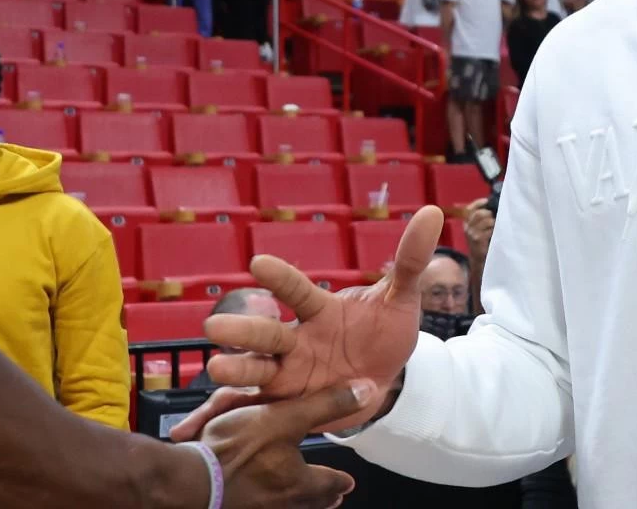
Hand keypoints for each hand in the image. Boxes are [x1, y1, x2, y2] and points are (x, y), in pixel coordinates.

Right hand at [172, 207, 443, 436]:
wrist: (385, 380)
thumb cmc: (386, 332)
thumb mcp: (402, 300)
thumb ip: (410, 260)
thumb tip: (433, 212)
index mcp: (320, 311)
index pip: (298, 291)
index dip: (281, 279)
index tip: (259, 263)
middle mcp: (296, 340)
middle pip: (267, 335)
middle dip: (243, 331)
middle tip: (215, 327)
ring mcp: (289, 373)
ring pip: (256, 370)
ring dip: (235, 370)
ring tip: (215, 370)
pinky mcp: (287, 404)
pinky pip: (256, 407)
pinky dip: (227, 413)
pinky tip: (203, 423)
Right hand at [187, 379, 373, 507]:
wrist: (190, 478)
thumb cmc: (237, 448)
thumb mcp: (283, 417)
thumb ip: (324, 406)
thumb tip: (366, 391)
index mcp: (300, 482)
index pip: (329, 483)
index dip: (340, 481)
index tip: (348, 483)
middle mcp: (283, 503)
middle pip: (309, 502)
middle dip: (321, 497)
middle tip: (333, 498)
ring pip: (287, 507)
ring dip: (298, 502)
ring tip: (301, 499)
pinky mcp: (238, 507)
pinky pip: (263, 506)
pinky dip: (271, 501)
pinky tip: (264, 498)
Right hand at [462, 199, 493, 257]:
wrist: (477, 257)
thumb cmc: (480, 240)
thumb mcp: (476, 228)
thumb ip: (480, 218)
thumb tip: (491, 206)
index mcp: (466, 222)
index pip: (469, 208)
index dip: (478, 203)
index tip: (486, 200)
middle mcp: (467, 227)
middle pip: (478, 214)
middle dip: (488, 213)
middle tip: (493, 217)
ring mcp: (472, 233)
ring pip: (485, 221)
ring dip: (493, 222)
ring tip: (495, 226)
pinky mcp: (478, 239)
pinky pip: (489, 230)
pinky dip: (493, 230)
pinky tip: (494, 233)